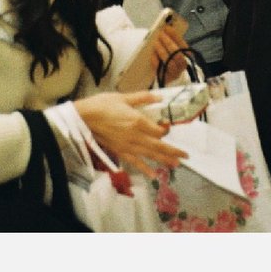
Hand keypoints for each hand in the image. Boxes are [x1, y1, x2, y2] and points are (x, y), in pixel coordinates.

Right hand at [73, 91, 188, 175]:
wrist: (84, 118)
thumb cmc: (103, 104)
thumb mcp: (124, 97)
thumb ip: (143, 98)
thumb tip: (159, 97)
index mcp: (138, 121)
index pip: (159, 130)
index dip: (166, 129)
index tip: (168, 126)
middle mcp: (135, 136)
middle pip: (159, 146)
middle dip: (173, 151)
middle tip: (186, 156)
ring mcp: (128, 146)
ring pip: (150, 155)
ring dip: (164, 161)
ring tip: (176, 165)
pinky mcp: (120, 152)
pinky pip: (135, 162)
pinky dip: (145, 169)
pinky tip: (154, 175)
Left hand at [153, 24, 190, 84]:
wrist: (172, 78)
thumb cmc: (173, 59)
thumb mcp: (176, 50)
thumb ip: (173, 41)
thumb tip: (165, 28)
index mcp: (187, 56)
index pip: (182, 44)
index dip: (175, 35)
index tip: (167, 28)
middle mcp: (183, 65)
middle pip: (177, 54)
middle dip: (168, 43)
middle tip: (160, 35)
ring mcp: (175, 72)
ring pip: (169, 61)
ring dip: (162, 51)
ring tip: (156, 43)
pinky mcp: (166, 77)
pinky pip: (161, 68)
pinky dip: (156, 60)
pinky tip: (152, 53)